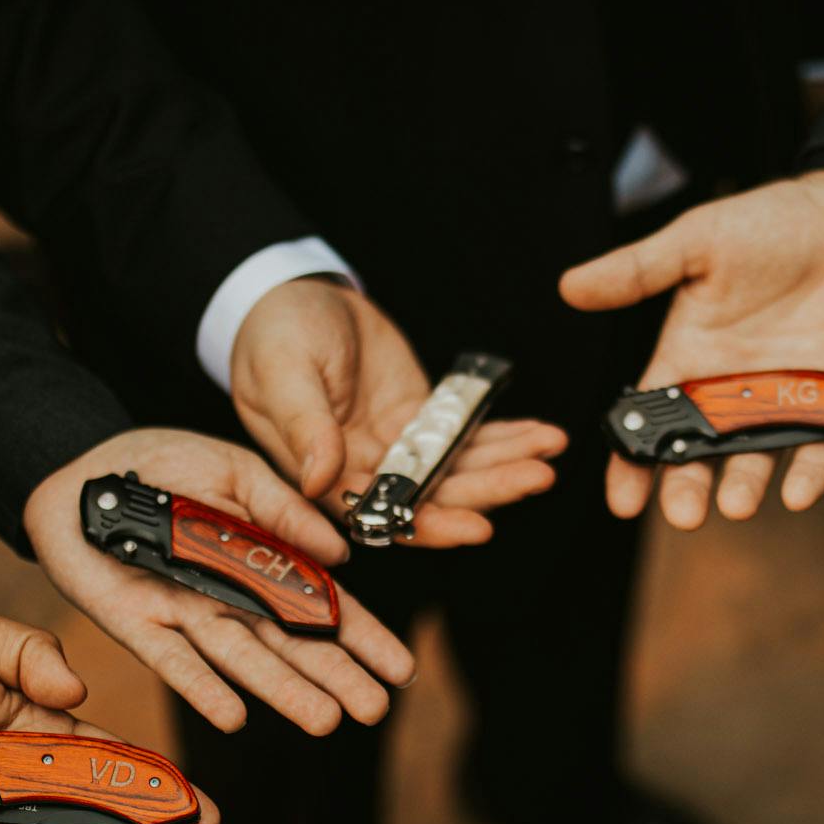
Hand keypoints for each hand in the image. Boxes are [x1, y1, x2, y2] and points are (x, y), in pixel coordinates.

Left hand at [25, 427, 415, 734]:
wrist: (82, 467)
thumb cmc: (163, 463)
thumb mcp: (236, 470)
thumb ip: (284, 510)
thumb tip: (341, 551)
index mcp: (264, 561)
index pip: (324, 606)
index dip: (362, 637)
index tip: (401, 670)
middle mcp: (233, 598)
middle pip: (293, 645)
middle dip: (335, 677)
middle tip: (375, 710)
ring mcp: (188, 615)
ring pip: (245, 660)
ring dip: (284, 691)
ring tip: (327, 721)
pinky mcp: (138, 624)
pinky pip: (174, 660)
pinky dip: (203, 687)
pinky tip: (235, 717)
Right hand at [229, 278, 567, 545]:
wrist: (293, 296)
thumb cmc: (273, 335)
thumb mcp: (283, 372)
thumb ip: (303, 425)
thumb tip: (321, 479)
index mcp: (324, 474)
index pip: (383, 516)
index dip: (432, 525)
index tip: (479, 527)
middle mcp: (365, 469)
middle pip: (435, 496)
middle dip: (488, 489)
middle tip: (537, 477)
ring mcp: (398, 446)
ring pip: (458, 468)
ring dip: (506, 462)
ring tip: (549, 449)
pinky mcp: (421, 419)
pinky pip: (466, 434)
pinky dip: (504, 434)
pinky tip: (540, 433)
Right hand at [560, 170, 823, 528]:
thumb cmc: (769, 222)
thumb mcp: (697, 241)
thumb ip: (639, 271)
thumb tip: (569, 286)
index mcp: (689, 355)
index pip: (651, 418)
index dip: (632, 462)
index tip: (622, 500)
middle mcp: (730, 388)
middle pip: (700, 451)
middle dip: (688, 486)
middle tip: (685, 515)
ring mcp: (782, 397)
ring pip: (757, 456)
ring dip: (746, 485)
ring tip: (738, 506)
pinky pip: (821, 445)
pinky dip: (811, 471)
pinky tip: (799, 492)